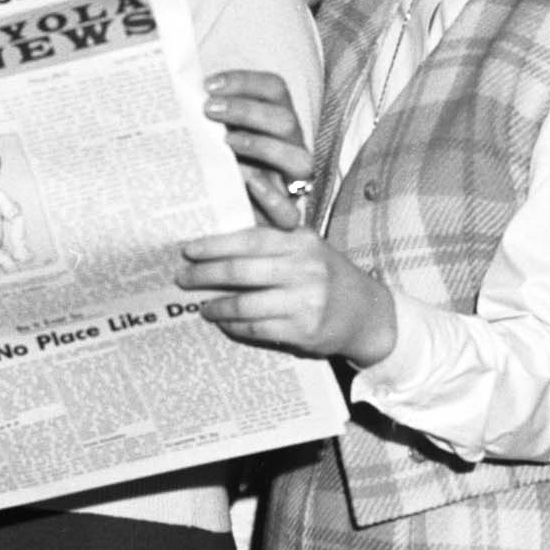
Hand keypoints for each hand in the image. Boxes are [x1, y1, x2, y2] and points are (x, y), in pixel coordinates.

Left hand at [177, 224, 397, 367]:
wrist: (366, 313)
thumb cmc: (326, 274)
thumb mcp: (307, 244)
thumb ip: (273, 231)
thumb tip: (229, 218)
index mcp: (302, 241)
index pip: (249, 239)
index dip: (214, 246)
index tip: (188, 250)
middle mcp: (304, 268)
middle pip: (241, 271)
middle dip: (205, 275)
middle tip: (183, 278)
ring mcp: (305, 301)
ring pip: (245, 304)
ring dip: (217, 306)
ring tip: (202, 306)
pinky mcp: (304, 330)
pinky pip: (257, 328)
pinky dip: (235, 326)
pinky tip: (224, 322)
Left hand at [204, 70, 314, 229]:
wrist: (220, 216)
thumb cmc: (215, 167)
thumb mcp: (211, 139)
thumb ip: (203, 119)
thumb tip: (172, 93)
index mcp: (276, 122)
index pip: (274, 89)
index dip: (246, 81)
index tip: (207, 85)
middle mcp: (290, 148)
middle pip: (285, 120)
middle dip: (247, 110)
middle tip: (208, 110)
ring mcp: (292, 183)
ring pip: (300, 160)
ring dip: (263, 147)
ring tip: (227, 143)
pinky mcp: (285, 218)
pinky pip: (291, 213)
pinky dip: (273, 198)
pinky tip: (250, 184)